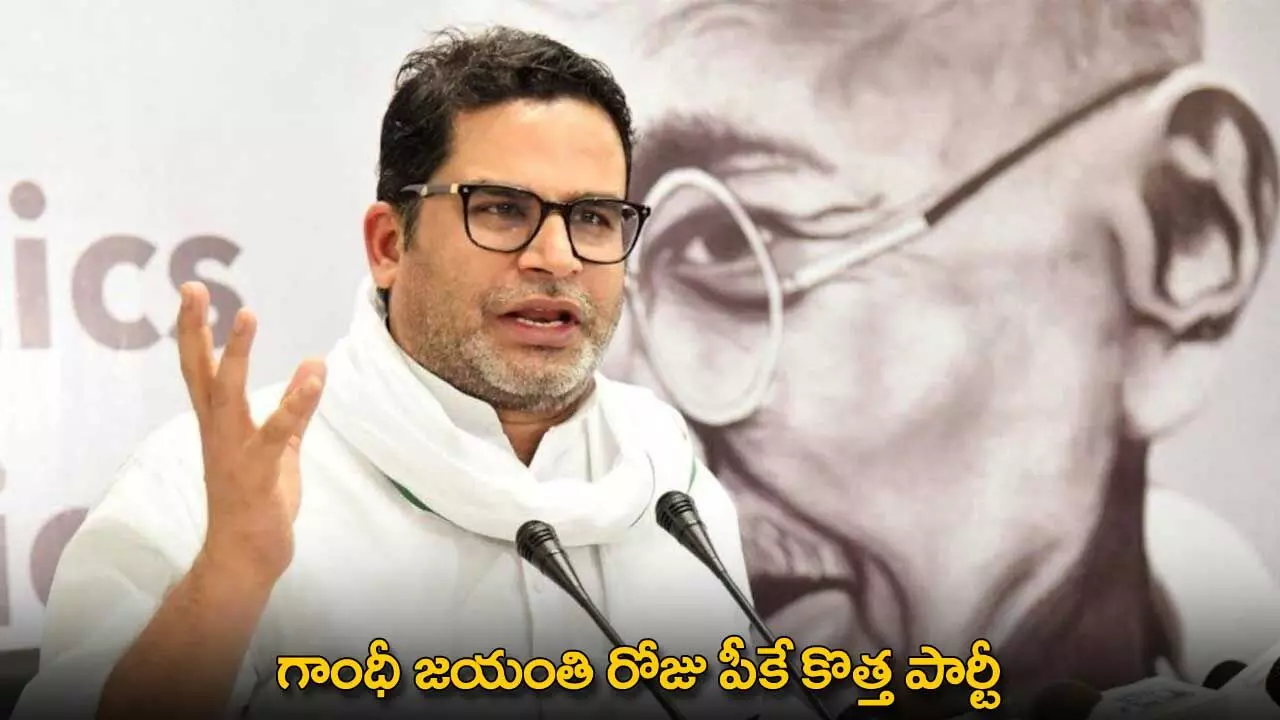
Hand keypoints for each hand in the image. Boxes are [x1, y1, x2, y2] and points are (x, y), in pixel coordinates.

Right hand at [176, 282, 325, 587]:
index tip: (191, 291)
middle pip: (200, 372)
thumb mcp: (282, 443)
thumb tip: (314, 359)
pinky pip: (278, 432)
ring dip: (236, 355)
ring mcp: (233, 451)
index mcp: (218, 423)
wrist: (247, 555)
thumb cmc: (257, 498)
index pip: (202, 368)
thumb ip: (297, 402)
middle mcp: (217, 432)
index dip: (196, 330)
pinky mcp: (258, 472)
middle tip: (190, 288)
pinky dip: (296, 404)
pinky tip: (315, 376)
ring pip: (229, 396)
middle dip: (194, 330)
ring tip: (246, 314)